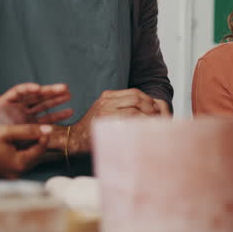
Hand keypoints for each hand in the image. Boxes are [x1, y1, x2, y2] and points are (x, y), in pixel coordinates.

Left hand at [0, 83, 71, 127]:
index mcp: (7, 102)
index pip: (19, 92)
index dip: (28, 89)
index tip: (38, 88)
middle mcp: (19, 106)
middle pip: (36, 96)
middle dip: (50, 92)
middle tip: (64, 88)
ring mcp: (27, 116)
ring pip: (44, 105)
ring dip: (57, 100)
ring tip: (69, 95)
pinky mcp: (33, 125)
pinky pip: (46, 119)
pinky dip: (57, 115)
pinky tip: (69, 112)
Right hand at [0, 124, 53, 178]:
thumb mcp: (7, 132)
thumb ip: (28, 131)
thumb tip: (48, 129)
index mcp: (19, 164)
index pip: (41, 150)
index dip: (45, 137)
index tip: (46, 127)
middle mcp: (17, 173)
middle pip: (37, 157)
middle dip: (40, 144)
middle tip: (41, 131)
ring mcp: (11, 176)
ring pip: (29, 161)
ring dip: (32, 150)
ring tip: (32, 136)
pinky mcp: (5, 175)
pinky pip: (20, 164)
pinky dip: (23, 155)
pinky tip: (21, 145)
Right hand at [55, 89, 169, 153]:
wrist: (74, 138)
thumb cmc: (93, 128)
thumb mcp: (105, 111)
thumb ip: (121, 107)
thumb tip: (147, 109)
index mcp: (108, 96)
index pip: (134, 93)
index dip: (148, 100)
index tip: (155, 109)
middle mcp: (106, 101)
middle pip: (136, 98)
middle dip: (150, 107)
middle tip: (157, 117)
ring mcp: (105, 111)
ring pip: (134, 107)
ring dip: (147, 115)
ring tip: (153, 124)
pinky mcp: (104, 121)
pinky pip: (128, 119)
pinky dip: (139, 123)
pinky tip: (144, 129)